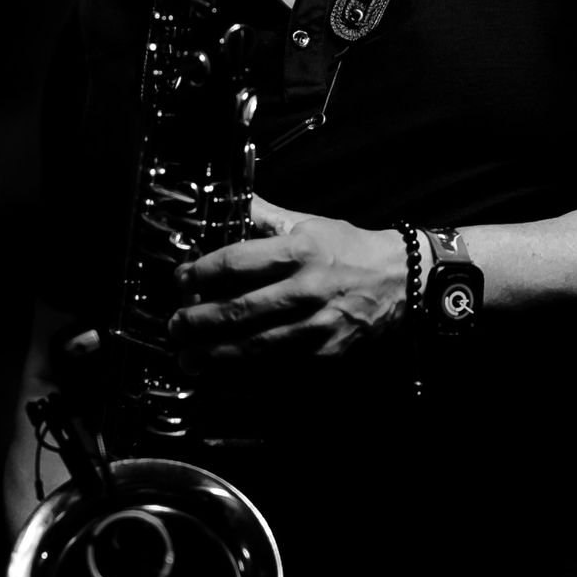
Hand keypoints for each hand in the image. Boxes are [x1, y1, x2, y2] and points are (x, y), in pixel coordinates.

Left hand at [168, 196, 408, 366]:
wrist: (400, 281)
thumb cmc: (351, 250)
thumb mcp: (307, 222)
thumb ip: (263, 215)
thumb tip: (228, 201)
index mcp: (300, 251)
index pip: (237, 263)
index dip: (202, 273)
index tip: (181, 278)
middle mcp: (307, 290)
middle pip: (240, 310)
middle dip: (199, 321)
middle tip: (176, 325)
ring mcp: (317, 327)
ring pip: (255, 346)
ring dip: (215, 354)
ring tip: (189, 357)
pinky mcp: (326, 354)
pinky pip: (279, 369)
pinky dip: (247, 375)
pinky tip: (225, 375)